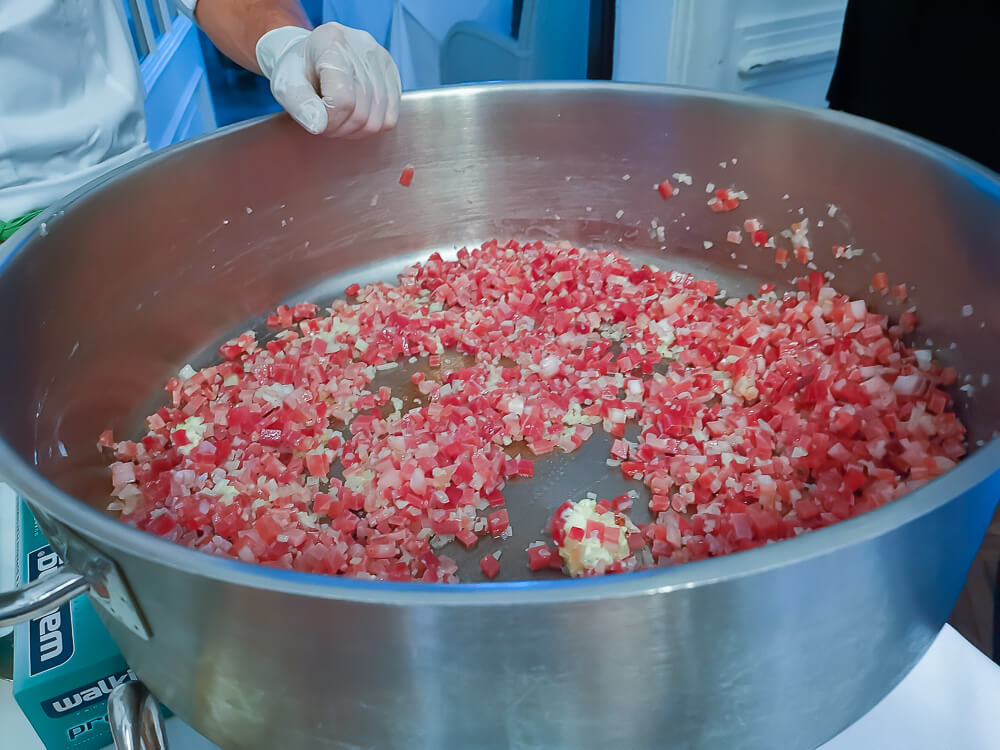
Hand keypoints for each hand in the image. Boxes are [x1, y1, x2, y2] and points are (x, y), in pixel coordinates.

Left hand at [255, 23, 401, 137]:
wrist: (310, 54)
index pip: (342, 99)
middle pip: (362, 112)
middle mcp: (361, 45)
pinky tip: (356, 115)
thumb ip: (299, 105)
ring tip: (340, 118)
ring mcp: (380, 58)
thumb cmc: (297, 69)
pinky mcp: (391, 71)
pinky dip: (373, 124)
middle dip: (342, 128)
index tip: (319, 121)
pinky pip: (391, 115)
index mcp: (331, 43)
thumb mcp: (285, 85)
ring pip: (379, 118)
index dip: (331, 122)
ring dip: (357, 129)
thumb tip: (319, 125)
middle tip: (327, 123)